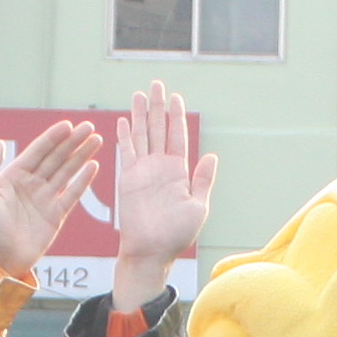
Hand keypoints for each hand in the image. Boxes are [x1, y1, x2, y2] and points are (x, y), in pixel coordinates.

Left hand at [0, 119, 102, 279]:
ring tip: (96, 140)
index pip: (37, 151)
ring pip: (67, 171)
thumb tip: (0, 143)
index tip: (68, 125)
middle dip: (73, 142)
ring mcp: (45, 199)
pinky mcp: (56, 215)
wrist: (0, 260)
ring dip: (81, 155)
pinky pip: (72, 194)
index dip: (53, 138)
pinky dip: (83, 180)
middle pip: (56, 157)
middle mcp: (31, 185)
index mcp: (14, 177)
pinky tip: (93, 165)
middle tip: (89, 127)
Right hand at [109, 81, 216, 310]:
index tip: (176, 97)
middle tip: (157, 84)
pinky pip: (126, 151)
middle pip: (159, 129)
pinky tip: (125, 119)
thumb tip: (211, 155)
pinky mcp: (127, 178)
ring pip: (142, 135)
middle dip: (158, 106)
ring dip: (141, 114)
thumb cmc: (176, 236)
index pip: (178, 136)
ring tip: (140, 93)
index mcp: (179, 172)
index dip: (177, 116)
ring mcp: (143, 171)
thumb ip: (202, 180)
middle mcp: (160, 168)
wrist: (151, 252)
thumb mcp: (198, 207)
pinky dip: (126, 135)